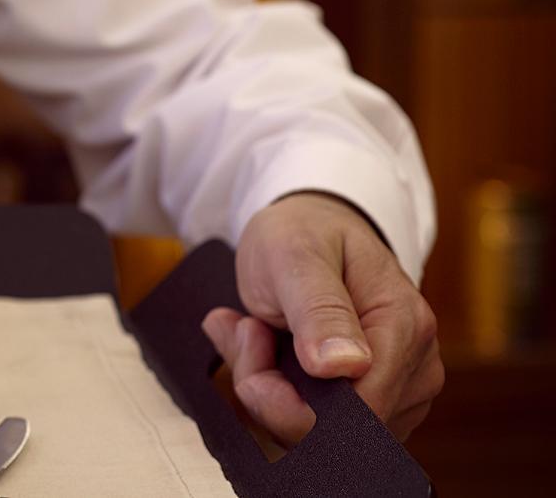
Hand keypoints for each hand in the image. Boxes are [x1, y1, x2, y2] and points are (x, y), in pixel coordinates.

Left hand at [201, 192, 442, 443]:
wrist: (316, 228)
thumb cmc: (307, 233)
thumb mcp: (297, 254)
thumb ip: (319, 309)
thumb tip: (346, 366)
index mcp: (405, 326)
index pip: (361, 409)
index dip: (293, 402)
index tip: (251, 343)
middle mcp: (416, 367)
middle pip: (339, 430)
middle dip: (273, 392)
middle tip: (246, 331)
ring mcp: (399, 390)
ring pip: (322, 433)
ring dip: (269, 389)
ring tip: (256, 330)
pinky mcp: (373, 402)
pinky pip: (316, 425)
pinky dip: (276, 393)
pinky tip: (265, 348)